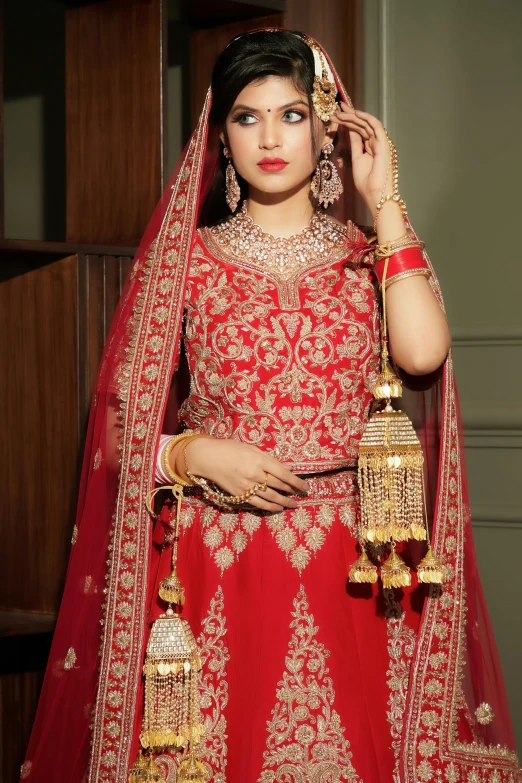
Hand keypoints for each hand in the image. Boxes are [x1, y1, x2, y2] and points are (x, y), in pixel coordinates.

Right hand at [184, 438, 308, 512]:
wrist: (208, 458)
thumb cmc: (230, 449)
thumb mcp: (252, 449)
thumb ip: (270, 459)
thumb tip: (288, 467)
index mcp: (260, 460)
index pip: (284, 474)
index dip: (296, 481)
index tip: (305, 486)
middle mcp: (255, 474)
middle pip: (279, 486)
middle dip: (293, 491)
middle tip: (303, 494)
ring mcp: (247, 486)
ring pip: (271, 497)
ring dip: (284, 502)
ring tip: (294, 505)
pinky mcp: (240, 495)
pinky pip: (258, 504)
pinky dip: (270, 507)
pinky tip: (278, 508)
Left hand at [330, 102, 390, 214]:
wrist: (375, 194)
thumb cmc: (366, 182)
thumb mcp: (356, 159)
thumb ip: (355, 144)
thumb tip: (349, 130)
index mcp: (370, 147)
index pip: (359, 129)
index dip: (348, 121)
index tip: (335, 115)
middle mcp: (377, 142)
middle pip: (361, 124)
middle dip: (348, 115)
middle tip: (335, 109)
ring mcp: (381, 142)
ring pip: (366, 123)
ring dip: (352, 116)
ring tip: (339, 112)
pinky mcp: (384, 143)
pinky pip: (375, 126)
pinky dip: (365, 118)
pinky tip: (354, 113)